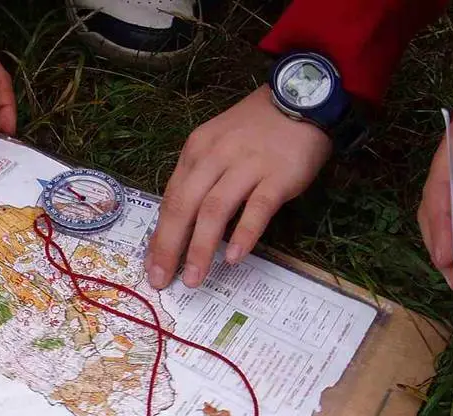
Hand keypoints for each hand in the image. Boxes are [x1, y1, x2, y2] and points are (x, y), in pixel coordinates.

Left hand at [145, 85, 331, 288]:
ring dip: (201, 248)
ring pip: (215, 210)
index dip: (159, 235)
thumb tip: (179, 225)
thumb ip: (199, 180)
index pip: (171, 199)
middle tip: (161, 279)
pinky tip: (232, 258)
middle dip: (169, 247)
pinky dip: (243, 234)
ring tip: (193, 278)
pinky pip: (257, 208)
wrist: (301, 98)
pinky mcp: (278, 175)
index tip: (151, 265)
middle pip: (184, 206)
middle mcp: (216, 158)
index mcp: (196, 152)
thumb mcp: (216, 145)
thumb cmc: (254, 130)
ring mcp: (247, 166)